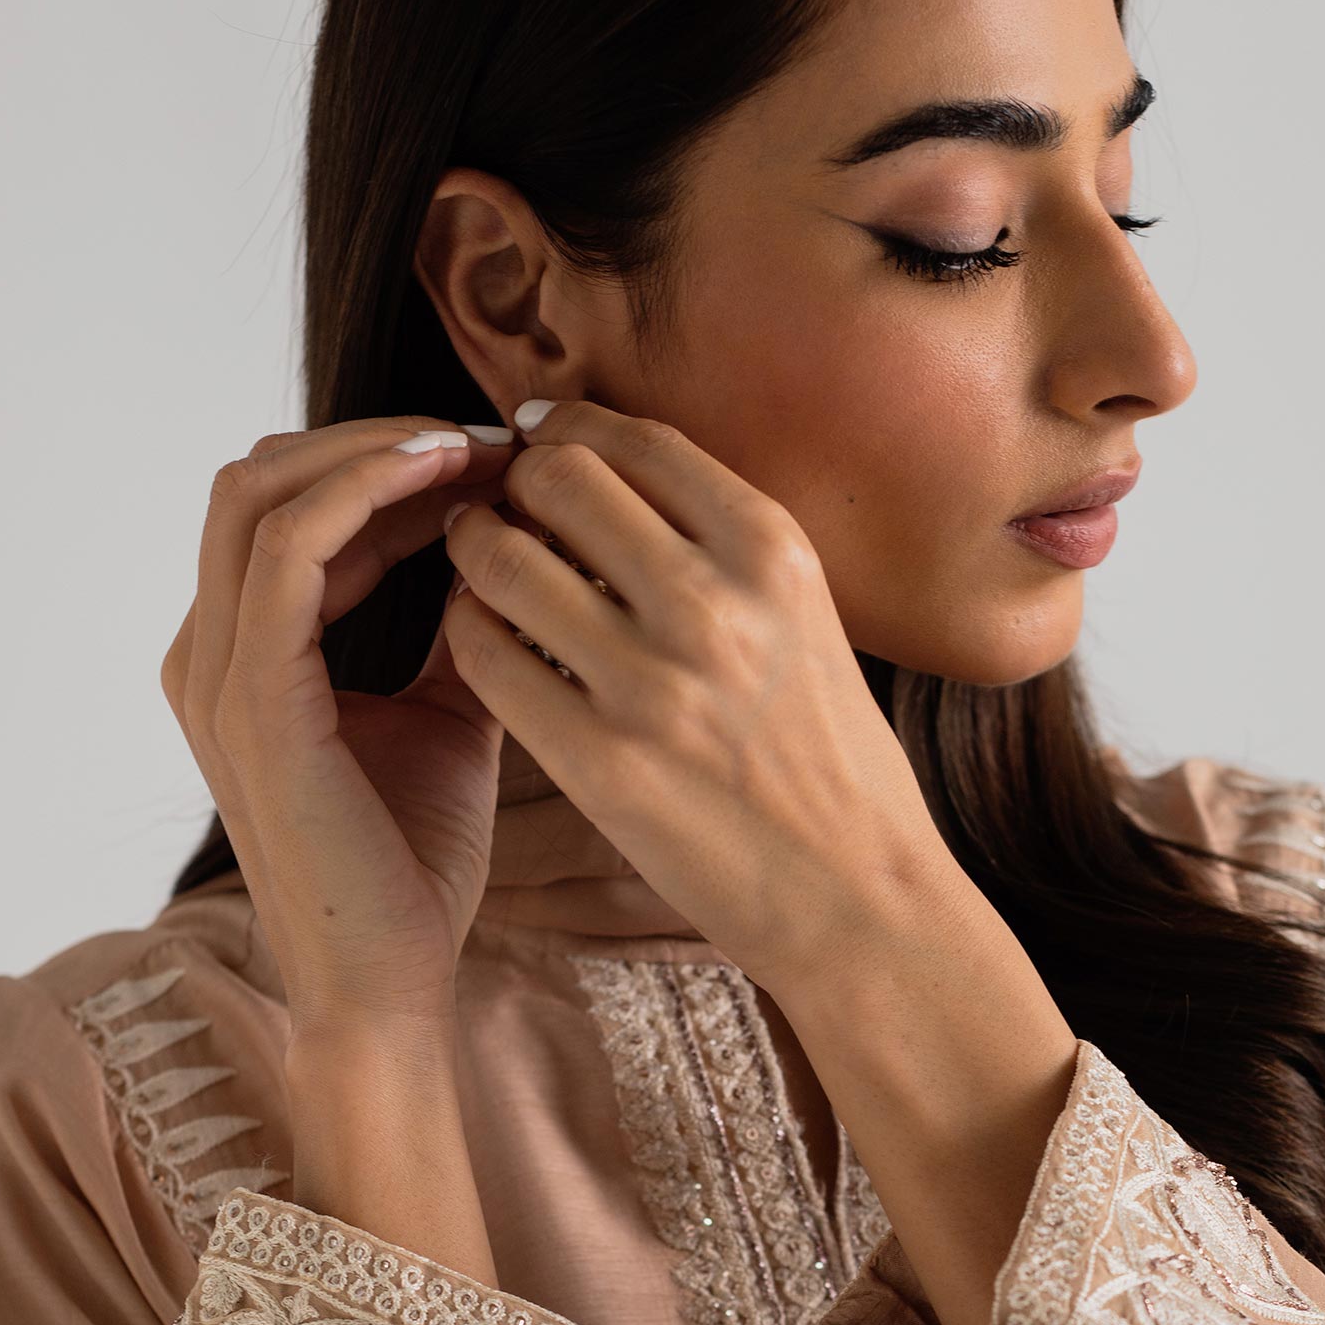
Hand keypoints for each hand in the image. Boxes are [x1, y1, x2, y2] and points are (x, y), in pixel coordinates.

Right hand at [161, 414, 522, 1034]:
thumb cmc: (414, 866)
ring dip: (375, 453)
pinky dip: (362, 495)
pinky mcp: (254, 703)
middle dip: (377, 441)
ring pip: (261, 493)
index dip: (386, 466)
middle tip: (489, 441)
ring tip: (476, 450)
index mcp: (247, 656)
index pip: (291, 509)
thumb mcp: (449, 716)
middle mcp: (213, 655)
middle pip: (261, 479)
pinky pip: (286, 553)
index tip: (493, 460)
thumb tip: (501, 549)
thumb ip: (456, 631)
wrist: (392, 983)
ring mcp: (221, 676)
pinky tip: (444, 484)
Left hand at [442, 399, 943, 995]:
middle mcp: (713, 601)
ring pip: (503, 559)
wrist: (857, 896)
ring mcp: (652, 683)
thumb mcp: (807, 618)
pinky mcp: (600, 761)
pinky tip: (481, 640)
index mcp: (772, 551)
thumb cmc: (829, 759)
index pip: (634, 439)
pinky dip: (467, 632)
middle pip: (558, 478)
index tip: (541, 442)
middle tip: (502, 509)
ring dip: (474, 549)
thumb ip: (721, 546)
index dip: (567, 428)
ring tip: (479, 565)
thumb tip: (612, 472)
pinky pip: (485, 657)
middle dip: (514, 482)